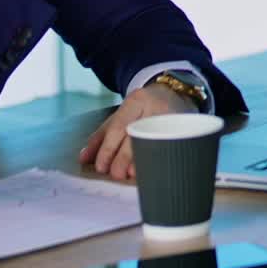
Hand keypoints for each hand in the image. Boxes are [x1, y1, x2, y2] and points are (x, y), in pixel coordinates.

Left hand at [79, 84, 197, 180]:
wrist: (176, 93)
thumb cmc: (143, 108)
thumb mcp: (121, 114)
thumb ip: (101, 135)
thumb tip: (83, 158)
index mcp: (137, 100)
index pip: (119, 126)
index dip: (108, 149)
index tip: (101, 166)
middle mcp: (155, 106)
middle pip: (136, 135)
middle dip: (122, 159)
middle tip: (115, 174)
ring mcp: (172, 116)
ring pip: (154, 142)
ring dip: (139, 162)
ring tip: (129, 174)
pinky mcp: (183, 127)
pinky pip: (168, 146)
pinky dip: (156, 160)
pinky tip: (149, 169)